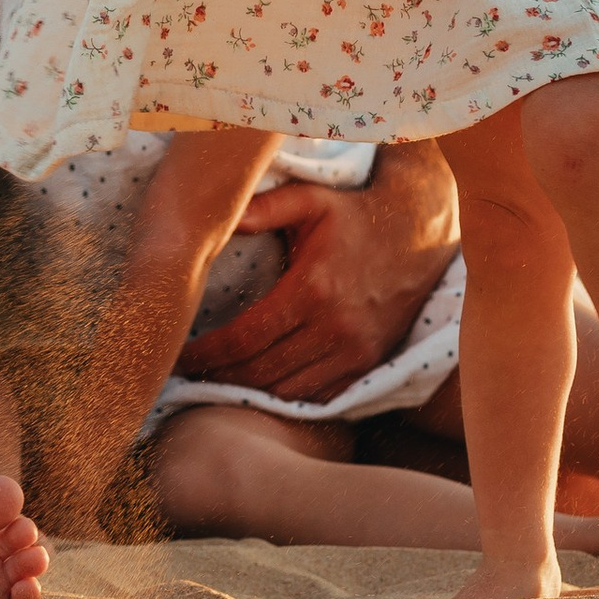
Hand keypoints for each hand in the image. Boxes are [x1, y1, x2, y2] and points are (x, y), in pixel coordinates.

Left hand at [174, 145, 456, 403]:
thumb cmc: (353, 215)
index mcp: (312, 289)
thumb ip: (262, 208)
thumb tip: (219, 216)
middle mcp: (335, 327)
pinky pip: (322, 397)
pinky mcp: (370, 364)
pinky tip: (261, 392)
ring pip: (290, 391)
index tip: (180, 357)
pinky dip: (288, 399)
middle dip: (220, 378)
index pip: (246, 338)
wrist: (418, 233)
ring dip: (251, 393)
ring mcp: (356, 351)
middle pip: (263, 371)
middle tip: (187, 377)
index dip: (208, 354)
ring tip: (217, 384)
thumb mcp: (309, 199)